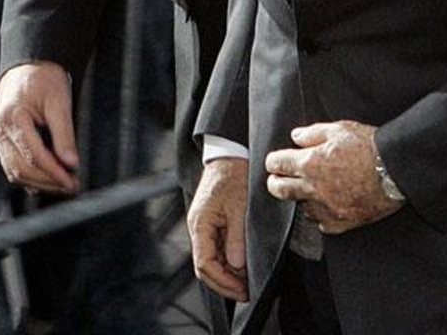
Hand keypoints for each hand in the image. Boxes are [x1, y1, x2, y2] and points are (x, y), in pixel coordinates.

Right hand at [0, 62, 79, 194]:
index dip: (54, 173)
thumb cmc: (44, 77)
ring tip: (62, 183)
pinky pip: (11, 163)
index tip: (72, 182)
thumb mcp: (60, 100)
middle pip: (21, 168)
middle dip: (47, 181)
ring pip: (14, 170)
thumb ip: (64, 134)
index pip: (33, 156)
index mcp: (12, 116)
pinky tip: (46, 177)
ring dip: (38, 182)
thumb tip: (71, 164)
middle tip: (71, 185)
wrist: (28, 63)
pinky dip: (28, 174)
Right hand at [187, 157, 248, 302]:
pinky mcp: (212, 223)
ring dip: (227, 274)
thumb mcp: (240, 207)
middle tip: (246, 292)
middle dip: (224, 283)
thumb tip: (236, 266)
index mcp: (200, 223)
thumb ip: (236, 237)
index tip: (243, 290)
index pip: (204, 264)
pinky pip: (216, 250)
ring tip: (247, 282)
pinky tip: (242, 266)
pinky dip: (228, 262)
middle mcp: (198, 227)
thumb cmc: (234, 175)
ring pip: (211, 260)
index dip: (223, 282)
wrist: (231, 154)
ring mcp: (204, 226)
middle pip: (205, 267)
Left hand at [263, 120, 402, 235]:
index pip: (277, 164)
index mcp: (309, 163)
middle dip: (274, 183)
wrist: (395, 170)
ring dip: (301, 198)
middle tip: (277, 179)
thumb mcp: (338, 129)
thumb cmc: (368, 147)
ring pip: (302, 208)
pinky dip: (321, 215)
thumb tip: (296, 137)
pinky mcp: (343, 222)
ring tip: (308, 189)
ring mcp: (327, 208)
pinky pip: (322, 224)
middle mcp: (314, 188)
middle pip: (279, 190)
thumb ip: (312, 133)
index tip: (275, 160)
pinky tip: (326, 205)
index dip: (273, 161)